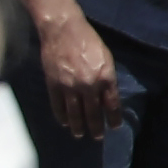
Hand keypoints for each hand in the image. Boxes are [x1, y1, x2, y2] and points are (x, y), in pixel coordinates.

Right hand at [29, 4, 118, 136]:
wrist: (63, 30)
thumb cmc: (89, 41)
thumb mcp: (106, 59)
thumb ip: (107, 79)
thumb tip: (107, 97)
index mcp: (106, 77)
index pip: (112, 105)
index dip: (113, 118)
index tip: (114, 127)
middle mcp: (89, 85)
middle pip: (93, 113)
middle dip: (96, 127)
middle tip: (97, 137)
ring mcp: (69, 86)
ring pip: (74, 113)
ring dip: (78, 126)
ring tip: (80, 135)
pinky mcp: (53, 84)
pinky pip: (57, 105)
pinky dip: (61, 116)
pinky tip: (64, 123)